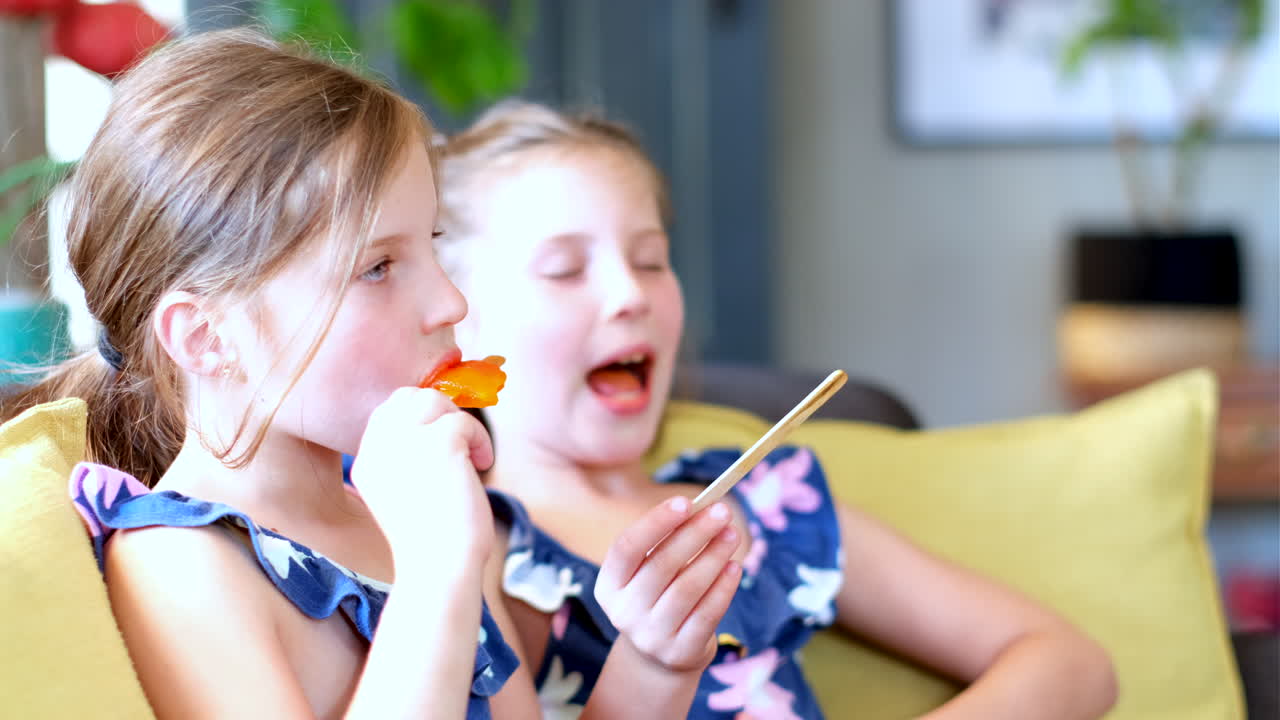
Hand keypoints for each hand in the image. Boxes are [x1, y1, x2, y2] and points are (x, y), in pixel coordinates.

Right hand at [350, 387, 494, 566]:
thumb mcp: (405, 496)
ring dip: (459, 422)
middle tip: (459, 439)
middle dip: (438, 410)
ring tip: (472, 454)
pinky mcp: (439, 444)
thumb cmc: (433, 542)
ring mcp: (406, 443)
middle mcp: (380, 449)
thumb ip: (408, 461)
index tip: (442, 435)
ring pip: (434, 400)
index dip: (418, 415)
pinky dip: (481, 440)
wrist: (440, 568)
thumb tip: (439, 427)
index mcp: (367, 464)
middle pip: (407, 398)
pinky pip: (464, 421)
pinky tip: (484, 465)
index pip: (386, 414)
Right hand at [595, 497, 742, 674]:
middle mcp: (623, 612)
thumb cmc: (658, 595)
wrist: (660, 656)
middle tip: (722, 511)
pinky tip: (735, 567)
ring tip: (732, 535)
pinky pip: (706, 615)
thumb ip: (668, 542)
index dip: (655, 523)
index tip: (685, 502)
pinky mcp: (679, 652)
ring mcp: (650, 636)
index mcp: (609, 585)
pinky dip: (723, 588)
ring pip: (687, 589)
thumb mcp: (649, 572)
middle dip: (695, 533)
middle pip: (661, 565)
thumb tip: (704, 509)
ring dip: (713, 557)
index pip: (627, 547)